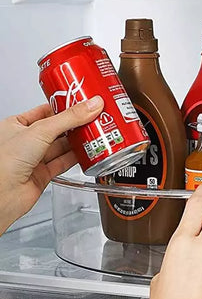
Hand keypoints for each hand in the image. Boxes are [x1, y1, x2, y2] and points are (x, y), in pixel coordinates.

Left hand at [0, 96, 103, 234]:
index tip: (83, 103)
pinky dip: (77, 158)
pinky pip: (64, 162)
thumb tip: (91, 106)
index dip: (65, 107)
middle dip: (76, 125)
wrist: (1, 195)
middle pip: (58, 129)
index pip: (46, 111)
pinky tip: (86, 152)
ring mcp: (35, 159)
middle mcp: (25, 142)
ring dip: (78, 141)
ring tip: (95, 134)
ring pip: (62, 147)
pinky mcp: (44, 174)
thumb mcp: (41, 130)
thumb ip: (69, 118)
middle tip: (94, 118)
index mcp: (17, 125)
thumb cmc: (3, 161)